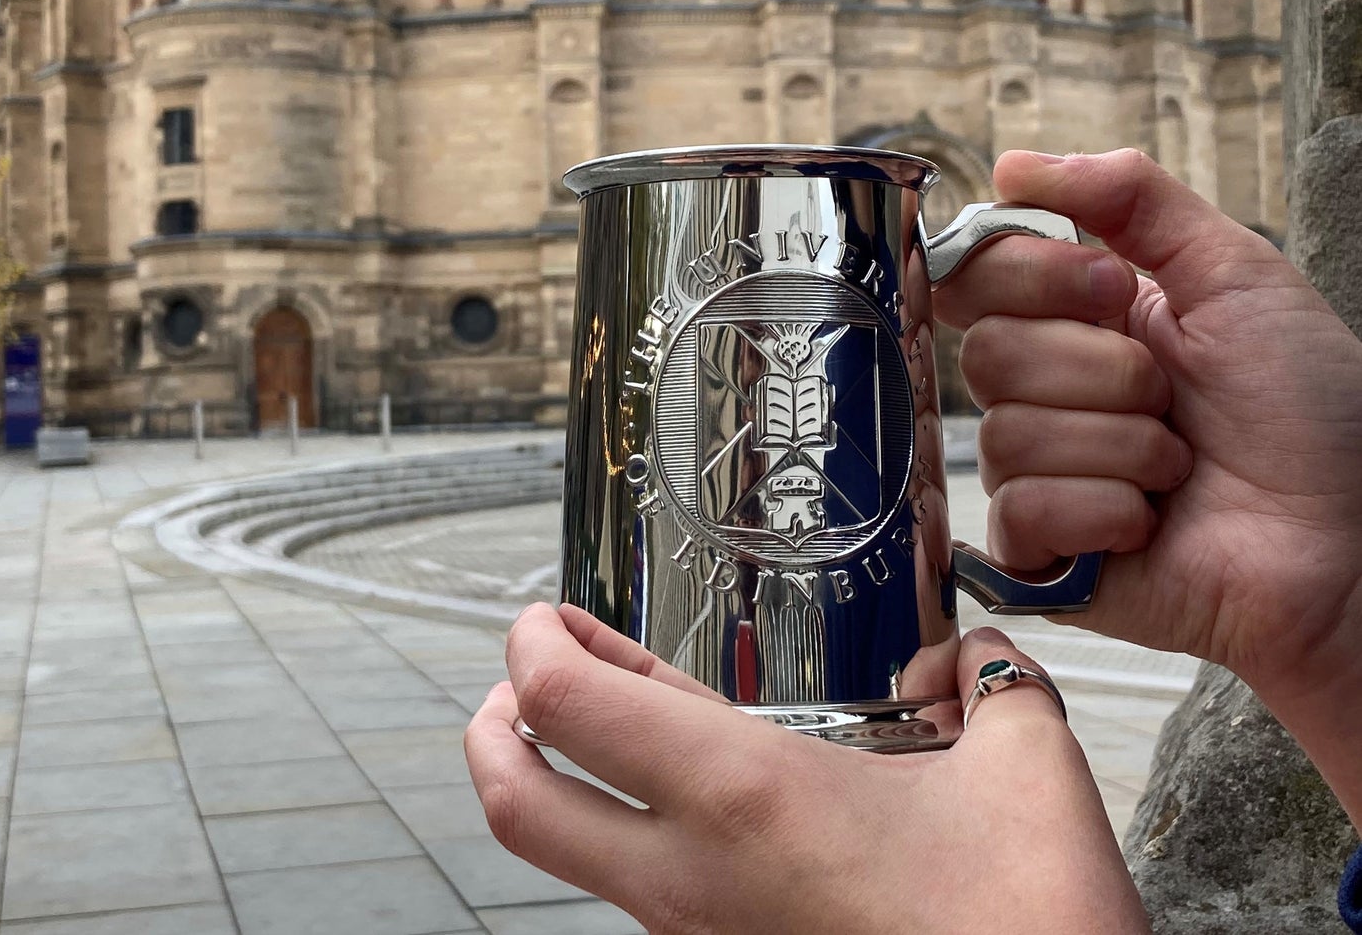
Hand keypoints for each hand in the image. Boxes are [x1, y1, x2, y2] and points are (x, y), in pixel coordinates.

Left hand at [466, 604, 1147, 934]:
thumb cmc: (1026, 922)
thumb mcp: (1026, 764)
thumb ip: (991, 680)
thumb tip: (970, 657)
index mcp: (744, 794)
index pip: (568, 704)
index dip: (531, 643)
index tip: (543, 612)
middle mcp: (694, 875)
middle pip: (515, 807)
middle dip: (491, 733)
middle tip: (508, 686)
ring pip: (580, 857)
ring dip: (566, 783)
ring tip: (605, 725)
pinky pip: (649, 893)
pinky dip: (638, 834)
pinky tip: (696, 806)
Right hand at [932, 149, 1361, 819]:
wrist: (1355, 540)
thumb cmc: (1313, 412)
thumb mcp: (1232, 272)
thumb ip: (1128, 197)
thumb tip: (1010, 164)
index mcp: (1077, 321)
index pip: (979, 275)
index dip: (1036, 278)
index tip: (1117, 289)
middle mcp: (1047, 393)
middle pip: (988, 353)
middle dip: (1105, 371)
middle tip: (1172, 397)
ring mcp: (1040, 475)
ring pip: (1009, 434)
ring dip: (1123, 446)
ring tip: (1180, 468)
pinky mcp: (1042, 556)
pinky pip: (1021, 512)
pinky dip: (1103, 511)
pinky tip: (1150, 523)